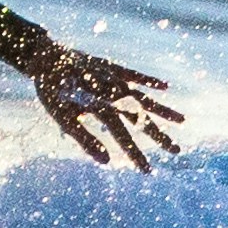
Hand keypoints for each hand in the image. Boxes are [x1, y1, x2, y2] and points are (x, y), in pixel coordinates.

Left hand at [26, 45, 185, 169]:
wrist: (45, 56)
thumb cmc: (52, 91)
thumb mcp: (63, 118)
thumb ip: (85, 140)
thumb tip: (106, 162)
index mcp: (101, 106)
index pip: (123, 136)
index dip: (136, 154)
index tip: (148, 171)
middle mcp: (113, 91)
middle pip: (140, 117)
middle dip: (159, 135)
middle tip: (176, 151)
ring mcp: (115, 77)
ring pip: (144, 96)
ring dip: (163, 110)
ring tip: (183, 120)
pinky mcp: (112, 66)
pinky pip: (135, 74)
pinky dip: (149, 79)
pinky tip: (166, 86)